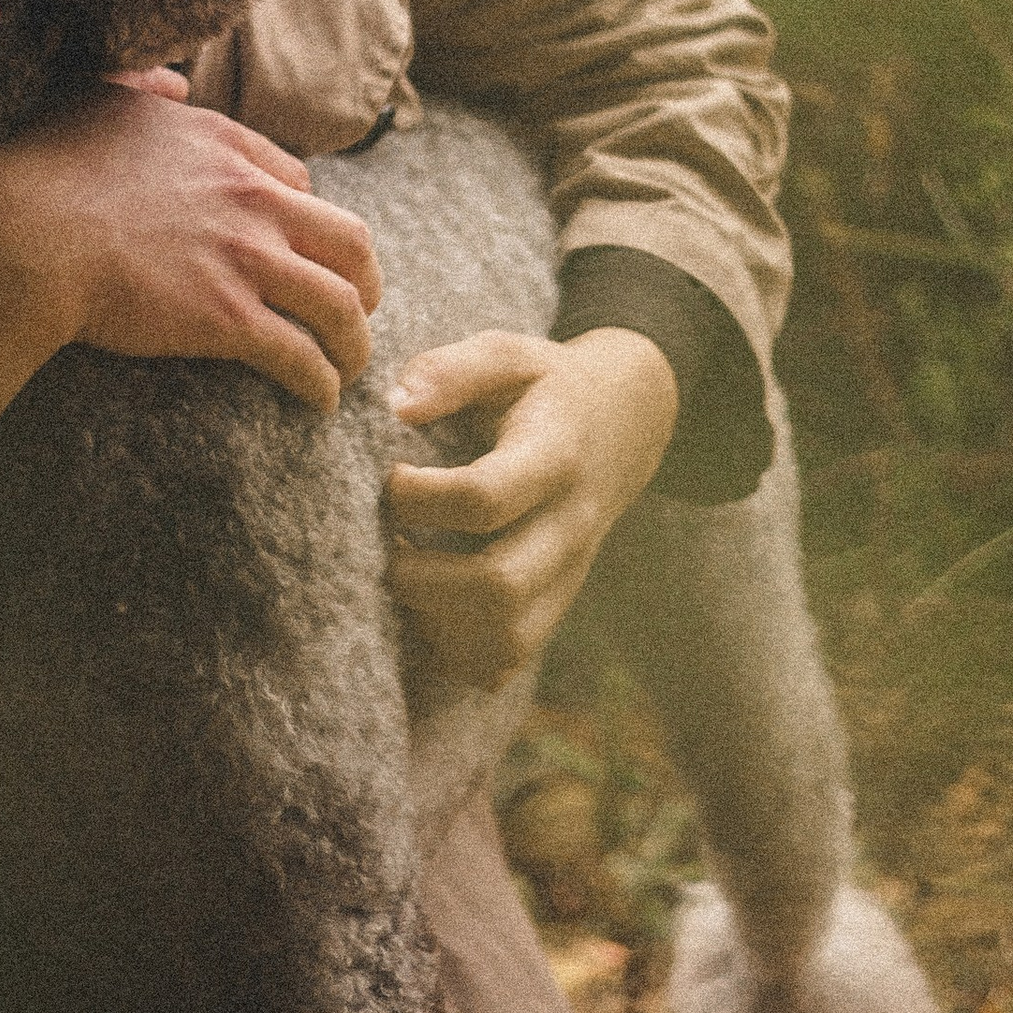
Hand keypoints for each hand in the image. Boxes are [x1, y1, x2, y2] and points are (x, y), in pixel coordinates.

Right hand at [0, 87, 381, 466]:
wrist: (31, 232)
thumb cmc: (52, 167)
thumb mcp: (105, 100)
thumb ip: (146, 89)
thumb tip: (172, 84)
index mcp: (225, 146)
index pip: (299, 182)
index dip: (307, 219)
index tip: (302, 246)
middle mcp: (251, 199)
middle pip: (348, 240)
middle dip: (365, 278)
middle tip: (361, 305)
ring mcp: (245, 260)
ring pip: (339, 304)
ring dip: (354, 341)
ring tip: (351, 365)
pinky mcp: (229, 320)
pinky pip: (300, 356)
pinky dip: (320, 382)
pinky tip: (319, 399)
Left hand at [383, 328, 676, 686]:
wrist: (626, 421)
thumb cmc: (547, 384)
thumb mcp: (507, 353)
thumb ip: (451, 371)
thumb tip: (395, 405)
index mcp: (553, 457)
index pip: (485, 498)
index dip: (420, 496)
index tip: (390, 477)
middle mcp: (569, 526)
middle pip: (500, 586)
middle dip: (422, 578)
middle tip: (385, 546)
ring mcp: (568, 573)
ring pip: (508, 637)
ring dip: (438, 621)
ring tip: (403, 577)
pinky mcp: (559, 603)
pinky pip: (508, 658)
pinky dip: (458, 651)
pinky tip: (428, 609)